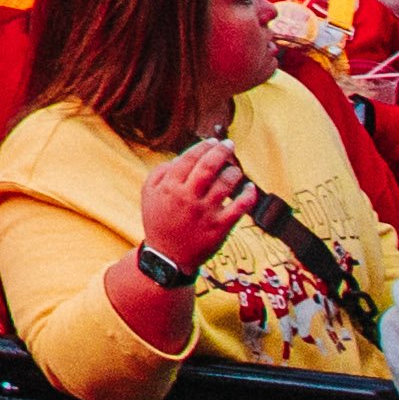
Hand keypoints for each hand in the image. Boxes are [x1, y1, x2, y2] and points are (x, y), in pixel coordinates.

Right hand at [133, 138, 251, 268]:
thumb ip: (161, 172)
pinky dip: (248, 195)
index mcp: (170, 187)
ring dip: (234, 172)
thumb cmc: (159, 221)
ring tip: (235, 169)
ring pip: (226, 184)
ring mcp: (205, 213)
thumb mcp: (148, 194)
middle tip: (229, 145)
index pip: (189, 158)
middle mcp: (188, 198)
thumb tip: (180, 157)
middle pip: (209, 167)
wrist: (168, 257)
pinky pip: (240, 207)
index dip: (203, 147)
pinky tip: (250, 187)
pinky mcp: (220, 228)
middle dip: (222, 151)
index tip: (213, 141)